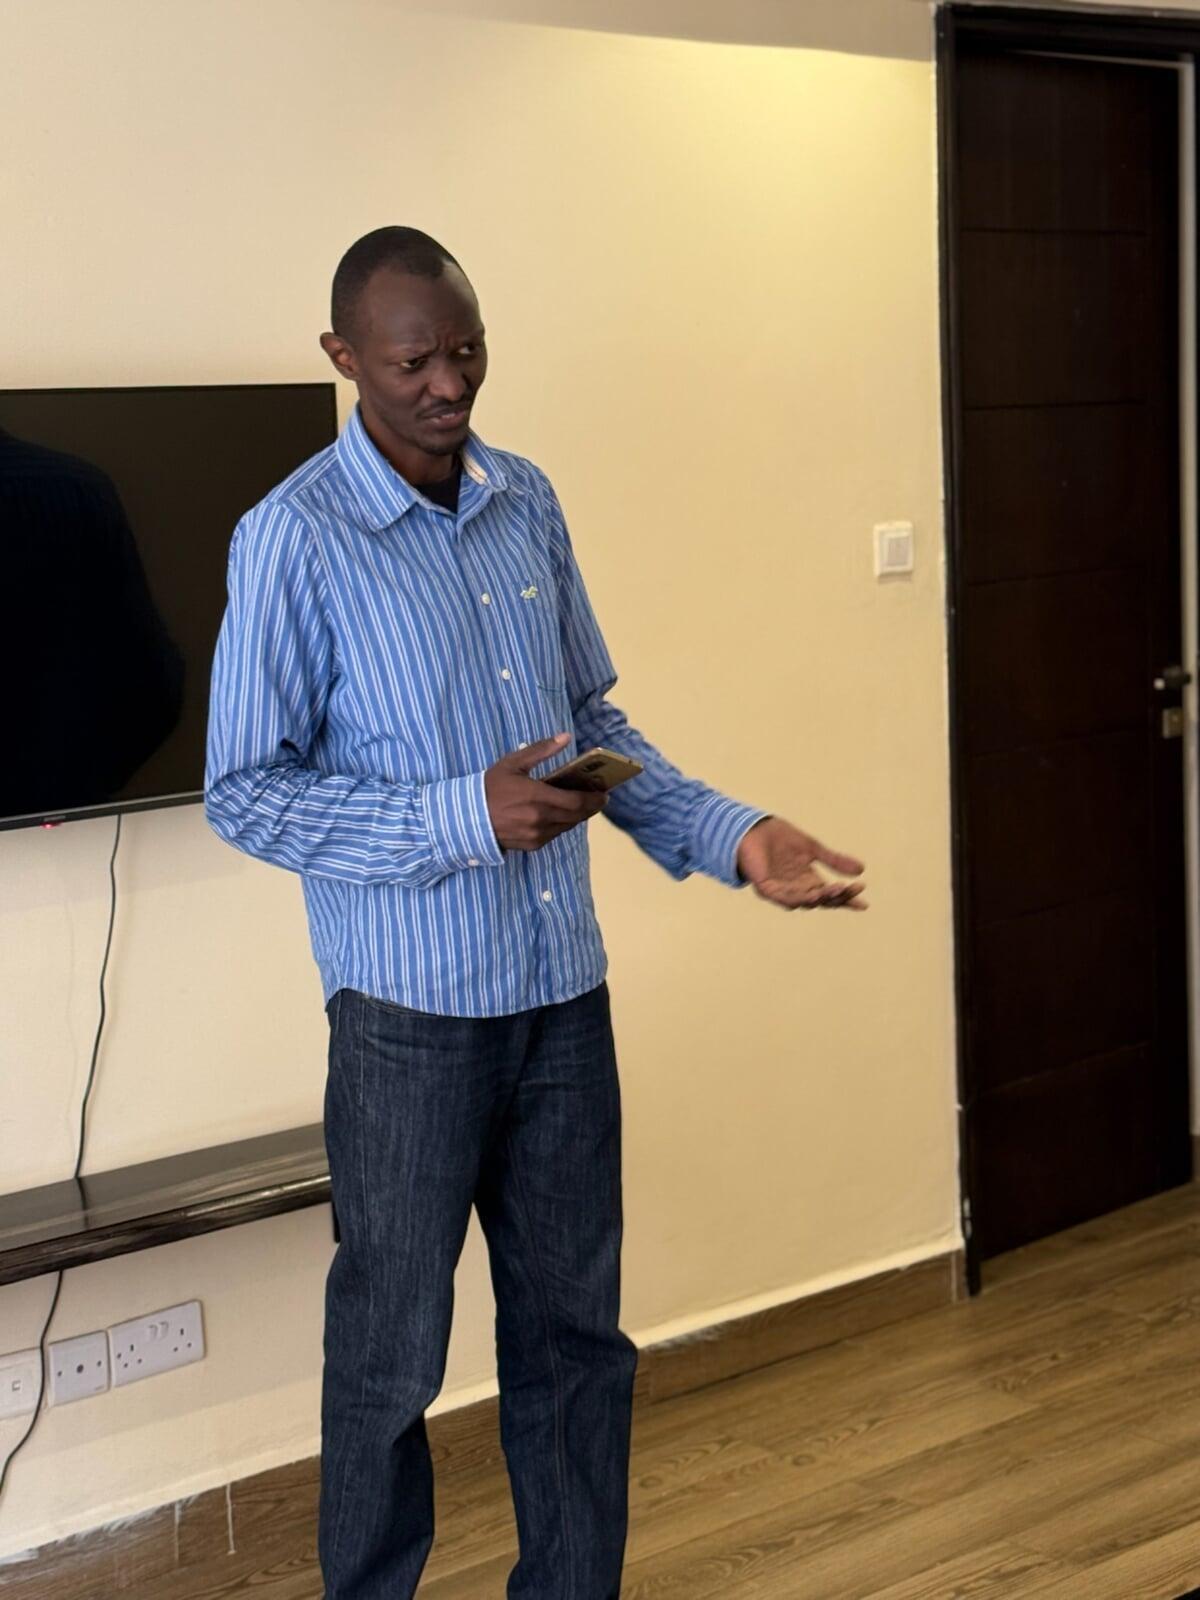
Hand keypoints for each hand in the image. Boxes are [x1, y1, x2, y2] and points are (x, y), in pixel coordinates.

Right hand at [485, 734, 607, 850]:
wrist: (466, 818)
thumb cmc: (489, 787)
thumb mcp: (513, 763)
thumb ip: (541, 750)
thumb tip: (565, 737)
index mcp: (537, 797)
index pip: (576, 802)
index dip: (594, 799)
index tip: (605, 793)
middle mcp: (540, 819)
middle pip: (576, 816)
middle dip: (591, 807)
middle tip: (599, 799)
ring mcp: (536, 835)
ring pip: (567, 826)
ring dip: (578, 816)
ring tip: (583, 805)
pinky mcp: (531, 845)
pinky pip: (554, 835)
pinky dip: (562, 825)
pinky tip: (563, 815)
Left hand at [736, 817, 867, 911]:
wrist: (755, 829)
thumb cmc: (780, 838)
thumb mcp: (813, 849)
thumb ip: (834, 860)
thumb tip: (862, 869)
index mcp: (808, 881)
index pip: (831, 894)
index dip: (847, 899)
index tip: (864, 904)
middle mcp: (796, 889)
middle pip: (821, 899)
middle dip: (838, 895)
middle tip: (853, 888)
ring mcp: (781, 891)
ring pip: (804, 901)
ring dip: (820, 896)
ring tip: (836, 889)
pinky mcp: (766, 888)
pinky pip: (783, 897)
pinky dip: (797, 897)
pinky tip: (811, 894)